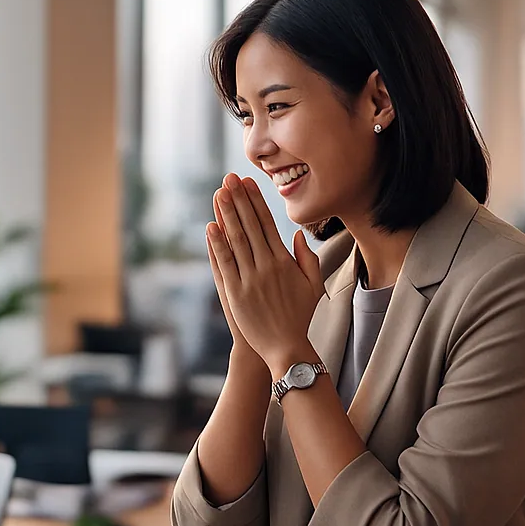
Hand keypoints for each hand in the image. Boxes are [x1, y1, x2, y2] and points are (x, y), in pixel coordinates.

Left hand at [205, 173, 323, 374]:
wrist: (285, 347)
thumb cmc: (299, 316)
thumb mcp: (313, 286)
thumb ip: (308, 259)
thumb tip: (298, 235)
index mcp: (286, 262)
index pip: (268, 224)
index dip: (256, 202)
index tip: (248, 183)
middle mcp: (267, 267)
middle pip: (250, 226)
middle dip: (239, 200)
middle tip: (229, 178)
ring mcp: (250, 279)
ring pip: (236, 240)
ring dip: (227, 215)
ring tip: (219, 193)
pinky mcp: (235, 293)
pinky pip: (225, 263)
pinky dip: (217, 244)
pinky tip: (211, 226)